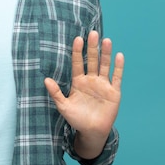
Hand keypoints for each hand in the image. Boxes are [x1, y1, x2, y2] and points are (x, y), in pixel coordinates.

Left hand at [44, 30, 123, 157]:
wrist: (92, 132)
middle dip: (92, 48)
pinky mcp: (114, 92)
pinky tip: (119, 56)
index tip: (78, 39)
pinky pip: (116, 77)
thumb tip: (45, 80)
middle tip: (93, 33)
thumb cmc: (77, 119)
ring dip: (106, 53)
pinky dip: (118, 67)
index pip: (78, 63)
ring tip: (106, 40)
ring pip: (105, 65)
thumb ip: (55, 93)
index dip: (78, 51)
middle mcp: (91, 80)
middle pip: (92, 60)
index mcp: (79, 82)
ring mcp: (103, 85)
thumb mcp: (63, 106)